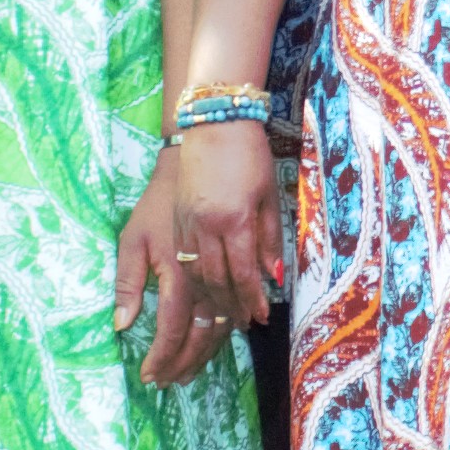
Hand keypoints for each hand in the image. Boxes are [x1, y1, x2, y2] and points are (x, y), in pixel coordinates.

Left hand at [117, 171, 217, 388]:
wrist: (196, 170)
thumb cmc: (157, 205)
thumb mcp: (132, 239)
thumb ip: (126, 283)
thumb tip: (120, 324)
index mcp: (177, 277)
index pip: (170, 330)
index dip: (162, 357)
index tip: (151, 377)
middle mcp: (204, 283)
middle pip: (199, 336)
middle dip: (185, 364)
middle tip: (171, 383)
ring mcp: (223, 277)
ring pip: (220, 327)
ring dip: (206, 354)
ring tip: (190, 374)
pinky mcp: (234, 270)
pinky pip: (232, 309)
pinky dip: (224, 333)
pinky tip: (216, 344)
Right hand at [162, 121, 284, 340]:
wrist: (214, 124)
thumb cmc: (250, 155)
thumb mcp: (269, 195)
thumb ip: (270, 238)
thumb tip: (272, 276)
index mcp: (234, 219)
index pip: (242, 273)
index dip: (251, 299)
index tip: (260, 317)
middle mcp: (206, 226)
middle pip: (215, 280)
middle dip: (229, 307)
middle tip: (242, 324)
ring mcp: (186, 223)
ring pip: (194, 274)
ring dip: (208, 299)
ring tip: (224, 313)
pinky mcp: (176, 219)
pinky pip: (182, 259)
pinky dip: (193, 281)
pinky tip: (203, 292)